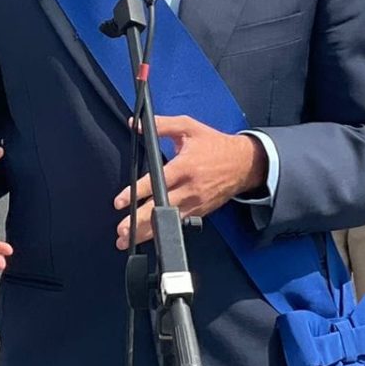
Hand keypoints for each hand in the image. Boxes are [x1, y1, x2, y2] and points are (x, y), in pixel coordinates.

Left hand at [114, 115, 265, 249]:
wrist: (244, 164)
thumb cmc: (214, 144)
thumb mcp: (189, 127)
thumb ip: (162, 125)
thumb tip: (137, 125)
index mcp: (185, 167)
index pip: (157, 182)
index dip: (137, 193)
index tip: (120, 202)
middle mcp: (190, 189)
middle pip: (161, 208)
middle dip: (140, 222)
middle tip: (121, 230)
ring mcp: (196, 204)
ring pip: (169, 221)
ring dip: (148, 233)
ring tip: (127, 241)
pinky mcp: (201, 212)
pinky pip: (179, 224)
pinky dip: (164, 231)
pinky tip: (148, 238)